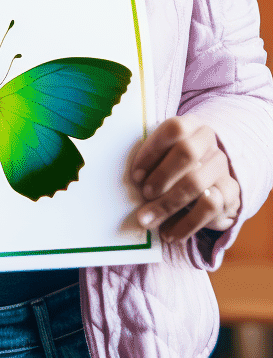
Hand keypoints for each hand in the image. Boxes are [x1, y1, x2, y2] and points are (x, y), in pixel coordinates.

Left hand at [132, 115, 239, 242]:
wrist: (208, 180)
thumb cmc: (170, 163)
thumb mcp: (159, 154)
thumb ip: (148, 160)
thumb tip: (126, 178)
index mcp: (190, 124)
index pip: (174, 129)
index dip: (152, 151)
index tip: (135, 175)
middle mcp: (209, 141)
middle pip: (187, 153)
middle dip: (161, 176)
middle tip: (144, 194)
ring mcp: (222, 166)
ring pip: (196, 183)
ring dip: (168, 204)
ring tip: (147, 219)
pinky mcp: (231, 191)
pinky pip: (211, 208)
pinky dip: (186, 224)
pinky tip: (170, 233)